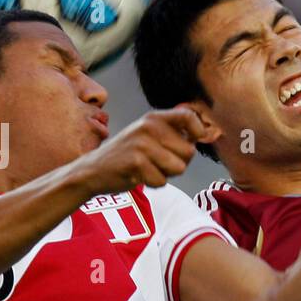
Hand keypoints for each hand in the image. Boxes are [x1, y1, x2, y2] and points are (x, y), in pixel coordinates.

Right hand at [69, 106, 207, 194]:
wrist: (93, 170)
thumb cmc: (127, 155)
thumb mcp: (148, 136)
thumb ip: (173, 133)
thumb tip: (206, 134)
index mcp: (154, 118)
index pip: (189, 117)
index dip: (198, 131)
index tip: (192, 141)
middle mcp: (149, 127)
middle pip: (189, 152)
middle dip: (178, 163)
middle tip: (157, 162)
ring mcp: (142, 144)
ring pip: (178, 168)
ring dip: (166, 174)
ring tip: (148, 168)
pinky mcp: (136, 162)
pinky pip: (162, 180)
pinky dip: (154, 183)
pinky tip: (138, 175)